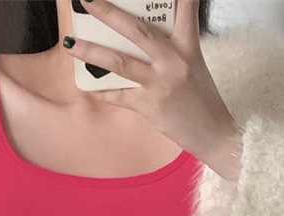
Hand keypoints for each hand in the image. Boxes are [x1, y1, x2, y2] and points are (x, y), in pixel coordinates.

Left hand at [63, 0, 241, 177]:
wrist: (212, 134)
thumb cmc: (201, 98)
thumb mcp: (194, 63)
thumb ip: (173, 46)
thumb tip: (144, 35)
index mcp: (187, 46)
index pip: (186, 9)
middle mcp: (173, 61)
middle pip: (138, 31)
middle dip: (110, 14)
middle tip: (88, 0)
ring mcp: (159, 84)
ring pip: (120, 63)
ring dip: (92, 52)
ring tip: (71, 43)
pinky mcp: (148, 106)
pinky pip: (118, 96)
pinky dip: (101, 91)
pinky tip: (85, 85)